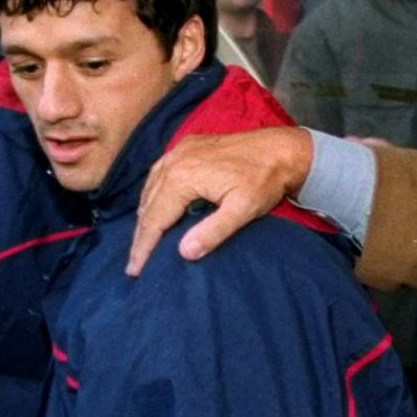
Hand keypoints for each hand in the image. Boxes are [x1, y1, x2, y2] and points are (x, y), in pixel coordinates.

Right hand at [126, 126, 313, 276]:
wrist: (281, 148)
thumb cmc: (265, 179)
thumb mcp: (243, 209)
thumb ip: (214, 231)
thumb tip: (184, 252)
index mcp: (183, 177)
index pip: (154, 219)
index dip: (143, 247)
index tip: (135, 270)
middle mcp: (174, 161)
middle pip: (148, 205)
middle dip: (141, 235)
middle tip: (135, 263)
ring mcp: (179, 151)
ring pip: (150, 188)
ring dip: (146, 215)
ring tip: (143, 241)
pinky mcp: (187, 146)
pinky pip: (159, 173)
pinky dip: (153, 194)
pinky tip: (156, 206)